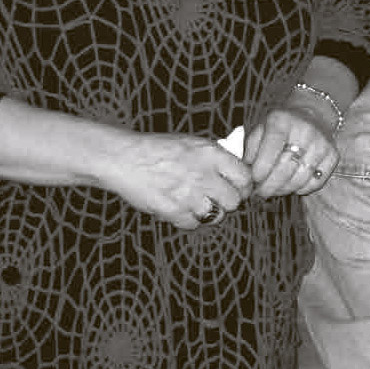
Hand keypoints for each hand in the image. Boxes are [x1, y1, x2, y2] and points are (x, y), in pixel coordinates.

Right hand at [100, 133, 252, 229]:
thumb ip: (215, 157)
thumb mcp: (192, 143)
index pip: (245, 177)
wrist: (125, 158)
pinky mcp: (173, 211)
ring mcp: (189, 194)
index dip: (243, 186)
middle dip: (227, 201)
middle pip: (234, 201)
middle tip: (217, 198)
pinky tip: (180, 206)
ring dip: (209, 212)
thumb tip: (236, 172)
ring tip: (196, 202)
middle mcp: (203, 174)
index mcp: (210, 153)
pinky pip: (194, 224)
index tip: (238, 188)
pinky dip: (189, 219)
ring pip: (216, 216)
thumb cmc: (158, 149)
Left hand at [245, 107, 339, 197]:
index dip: (260, 169)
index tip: (253, 180)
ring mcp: (321, 143)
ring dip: (284, 189)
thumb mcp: (261, 127)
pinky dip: (303, 189)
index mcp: (282, 120)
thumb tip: (247, 171)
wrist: (311, 114)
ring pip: (300, 178)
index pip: (271, 149)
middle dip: (269, 185)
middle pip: (285, 168)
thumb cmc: (281, 125)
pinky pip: (317, 181)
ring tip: (274, 190)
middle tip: (261, 192)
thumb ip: (251, 148)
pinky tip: (293, 186)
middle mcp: (304, 130)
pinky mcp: (333, 155)